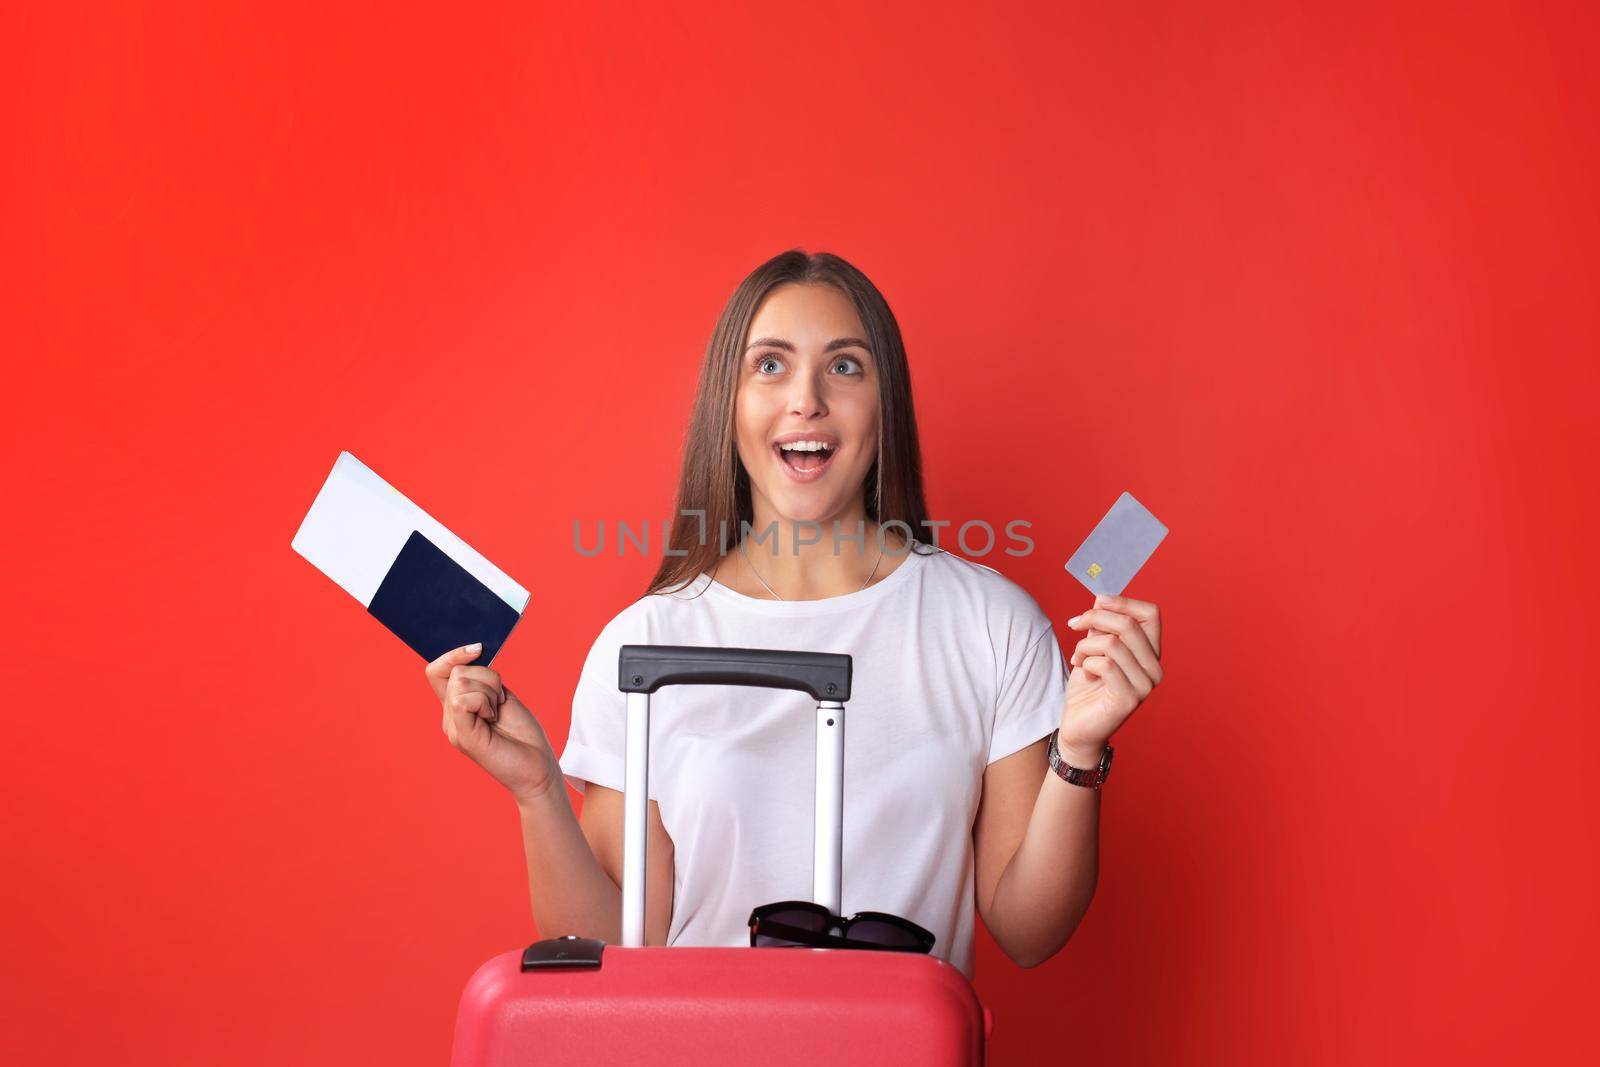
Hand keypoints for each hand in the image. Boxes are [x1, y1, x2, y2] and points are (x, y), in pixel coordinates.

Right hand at [424, 643, 561, 803]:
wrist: (537, 768)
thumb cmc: (523, 735)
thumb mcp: (502, 697)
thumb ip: (483, 681)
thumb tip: (472, 654)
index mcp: (457, 708)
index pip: (436, 672)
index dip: (453, 655)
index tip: (478, 649)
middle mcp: (450, 718)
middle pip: (455, 672)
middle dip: (487, 677)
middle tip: (501, 702)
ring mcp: (454, 728)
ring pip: (460, 681)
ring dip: (490, 690)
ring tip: (498, 712)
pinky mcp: (462, 736)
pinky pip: (462, 699)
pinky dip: (485, 701)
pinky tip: (493, 718)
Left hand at [1059, 594, 1163, 763]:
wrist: (1078, 726)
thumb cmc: (1088, 687)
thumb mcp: (1093, 648)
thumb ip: (1101, 626)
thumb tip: (1102, 599)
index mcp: (1150, 653)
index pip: (1151, 614)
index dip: (1123, 601)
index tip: (1097, 601)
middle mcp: (1154, 669)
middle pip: (1129, 625)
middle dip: (1095, 618)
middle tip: (1074, 624)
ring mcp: (1145, 686)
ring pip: (1113, 643)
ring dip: (1085, 645)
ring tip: (1077, 657)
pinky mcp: (1129, 699)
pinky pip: (1105, 664)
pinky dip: (1087, 662)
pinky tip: (1083, 671)